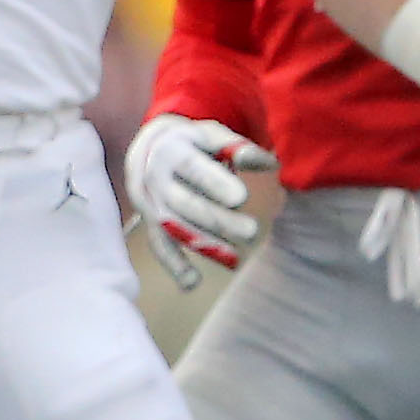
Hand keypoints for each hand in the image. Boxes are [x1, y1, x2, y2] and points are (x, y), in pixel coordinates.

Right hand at [123, 112, 272, 288]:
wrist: (149, 146)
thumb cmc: (193, 142)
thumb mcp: (212, 135)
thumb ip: (238, 149)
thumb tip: (271, 165)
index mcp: (171, 151)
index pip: (193, 169)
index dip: (215, 183)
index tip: (242, 198)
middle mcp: (155, 179)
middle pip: (186, 202)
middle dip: (218, 219)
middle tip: (252, 231)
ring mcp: (150, 203)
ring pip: (175, 227)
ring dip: (203, 244)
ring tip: (235, 259)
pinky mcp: (151, 223)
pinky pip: (160, 246)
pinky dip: (174, 265)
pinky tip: (192, 284)